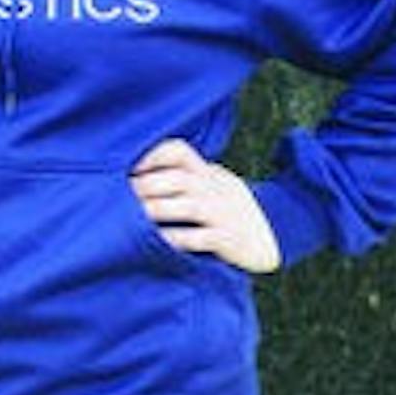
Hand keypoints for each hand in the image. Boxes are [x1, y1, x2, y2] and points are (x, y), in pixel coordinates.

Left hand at [130, 138, 280, 273]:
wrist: (278, 229)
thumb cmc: (230, 205)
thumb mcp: (213, 181)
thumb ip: (185, 175)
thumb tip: (138, 174)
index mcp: (207, 171)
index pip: (179, 151)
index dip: (153, 155)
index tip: (130, 167)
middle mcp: (213, 188)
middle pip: (176, 179)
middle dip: (145, 187)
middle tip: (117, 196)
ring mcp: (221, 213)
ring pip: (185, 206)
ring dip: (156, 211)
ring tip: (130, 218)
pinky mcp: (227, 239)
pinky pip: (199, 238)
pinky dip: (177, 239)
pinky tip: (157, 243)